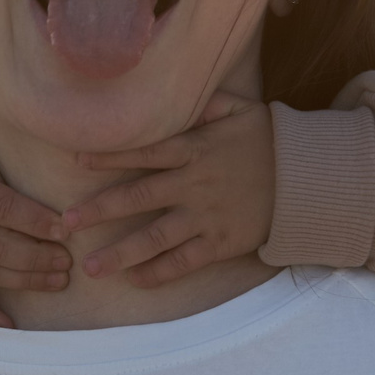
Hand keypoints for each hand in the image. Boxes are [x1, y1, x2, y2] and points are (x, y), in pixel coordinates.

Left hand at [64, 94, 273, 287]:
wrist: (309, 180)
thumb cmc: (269, 141)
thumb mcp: (239, 110)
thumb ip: (204, 103)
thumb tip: (175, 94)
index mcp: (194, 150)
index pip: (143, 153)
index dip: (108, 157)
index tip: (75, 161)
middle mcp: (194, 185)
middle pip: (137, 199)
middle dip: (98, 211)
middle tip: (65, 224)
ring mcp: (206, 217)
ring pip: (155, 238)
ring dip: (120, 253)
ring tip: (90, 267)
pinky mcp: (221, 243)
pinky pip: (184, 262)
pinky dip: (159, 273)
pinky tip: (135, 280)